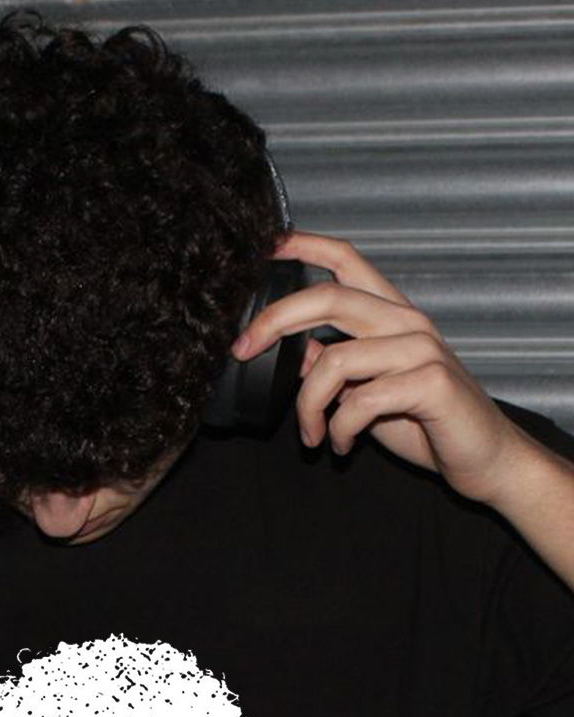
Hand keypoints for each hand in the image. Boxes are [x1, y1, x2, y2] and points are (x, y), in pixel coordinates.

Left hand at [232, 230, 530, 507]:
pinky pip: (359, 402)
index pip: (348, 261)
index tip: (268, 245)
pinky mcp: (431, 384)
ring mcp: (422, 350)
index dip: (306, 246)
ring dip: (307, 405)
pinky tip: (342, 445)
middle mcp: (408, 322)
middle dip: (274, 320)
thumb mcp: (370, 393)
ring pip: (334, 360)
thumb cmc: (429, 425)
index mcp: (393, 316)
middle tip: (242, 350)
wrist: (486, 458)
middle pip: (329, 296)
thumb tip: (299, 352)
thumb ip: (338, 368)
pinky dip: (339, 430)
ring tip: (311, 435)